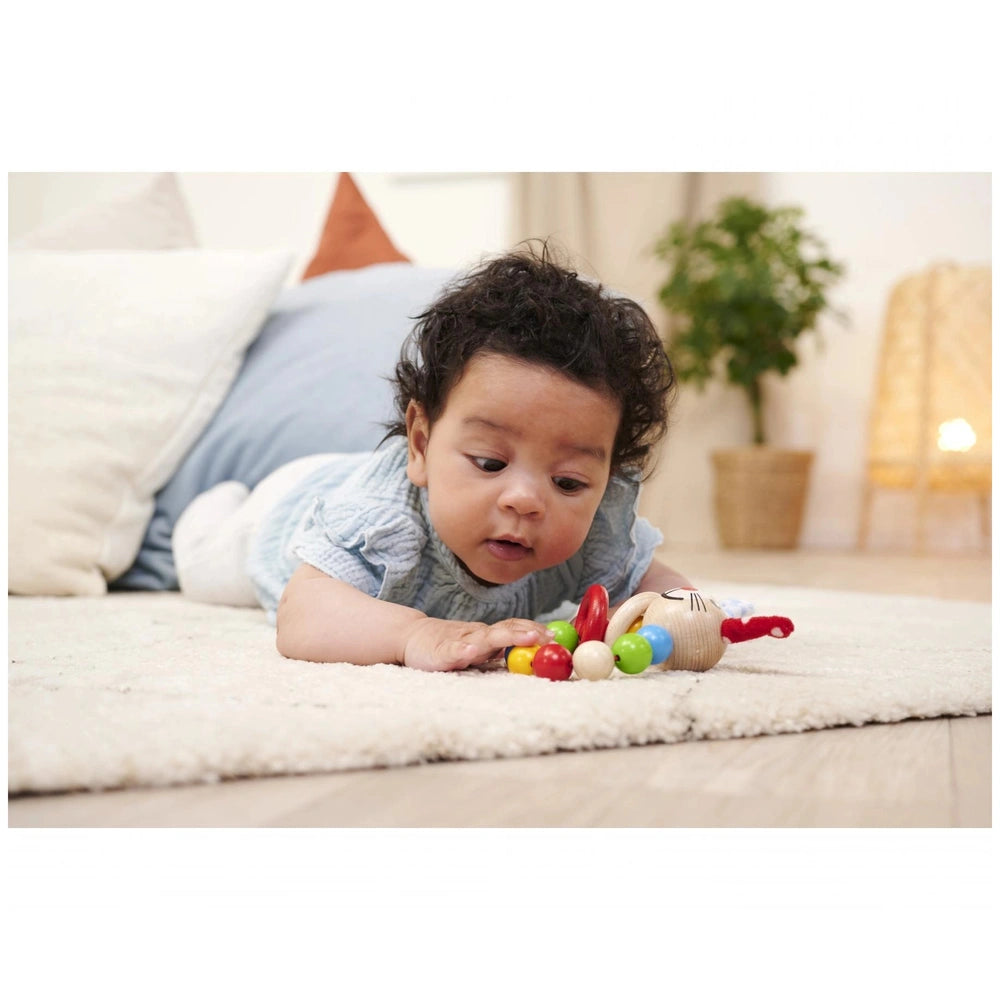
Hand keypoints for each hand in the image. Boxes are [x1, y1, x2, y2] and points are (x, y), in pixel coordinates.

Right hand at [401, 617, 553, 671]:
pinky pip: (453, 652)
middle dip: (527, 633)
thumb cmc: (447, 645)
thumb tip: (532, 657)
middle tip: (546, 637)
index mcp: (486, 635)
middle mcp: (476, 635)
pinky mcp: (440, 654)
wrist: (411, 638)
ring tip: (525, 638)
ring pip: (484, 638)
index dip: (534, 629)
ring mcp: (458, 643)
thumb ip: (499, 651)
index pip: (513, 627)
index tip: (555, 635)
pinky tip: (471, 652)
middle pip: (504, 630)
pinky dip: (463, 651)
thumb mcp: (477, 648)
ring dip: (506, 637)